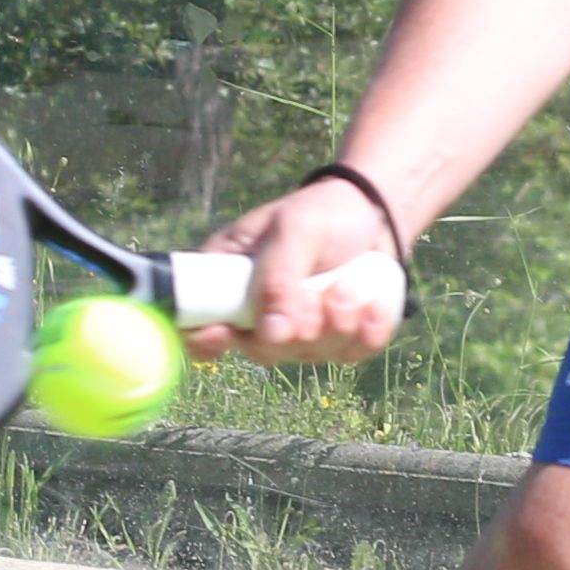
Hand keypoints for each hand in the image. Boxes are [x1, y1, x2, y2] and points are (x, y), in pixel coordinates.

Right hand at [185, 172, 412, 364]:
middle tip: (330, 293)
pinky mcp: (333, 340)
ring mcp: (295, 332)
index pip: (196, 326)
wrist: (373, 214)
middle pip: (261, 351)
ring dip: (339, 326)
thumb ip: (278, 278)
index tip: (227, 333)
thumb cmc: (320, 213)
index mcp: (226, 281)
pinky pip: (347, 356)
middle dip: (300, 329)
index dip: (205, 340)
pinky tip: (373, 306)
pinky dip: (366, 333)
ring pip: (308, 356)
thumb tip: (270, 333)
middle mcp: (255, 313)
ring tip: (351, 287)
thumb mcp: (294, 231)